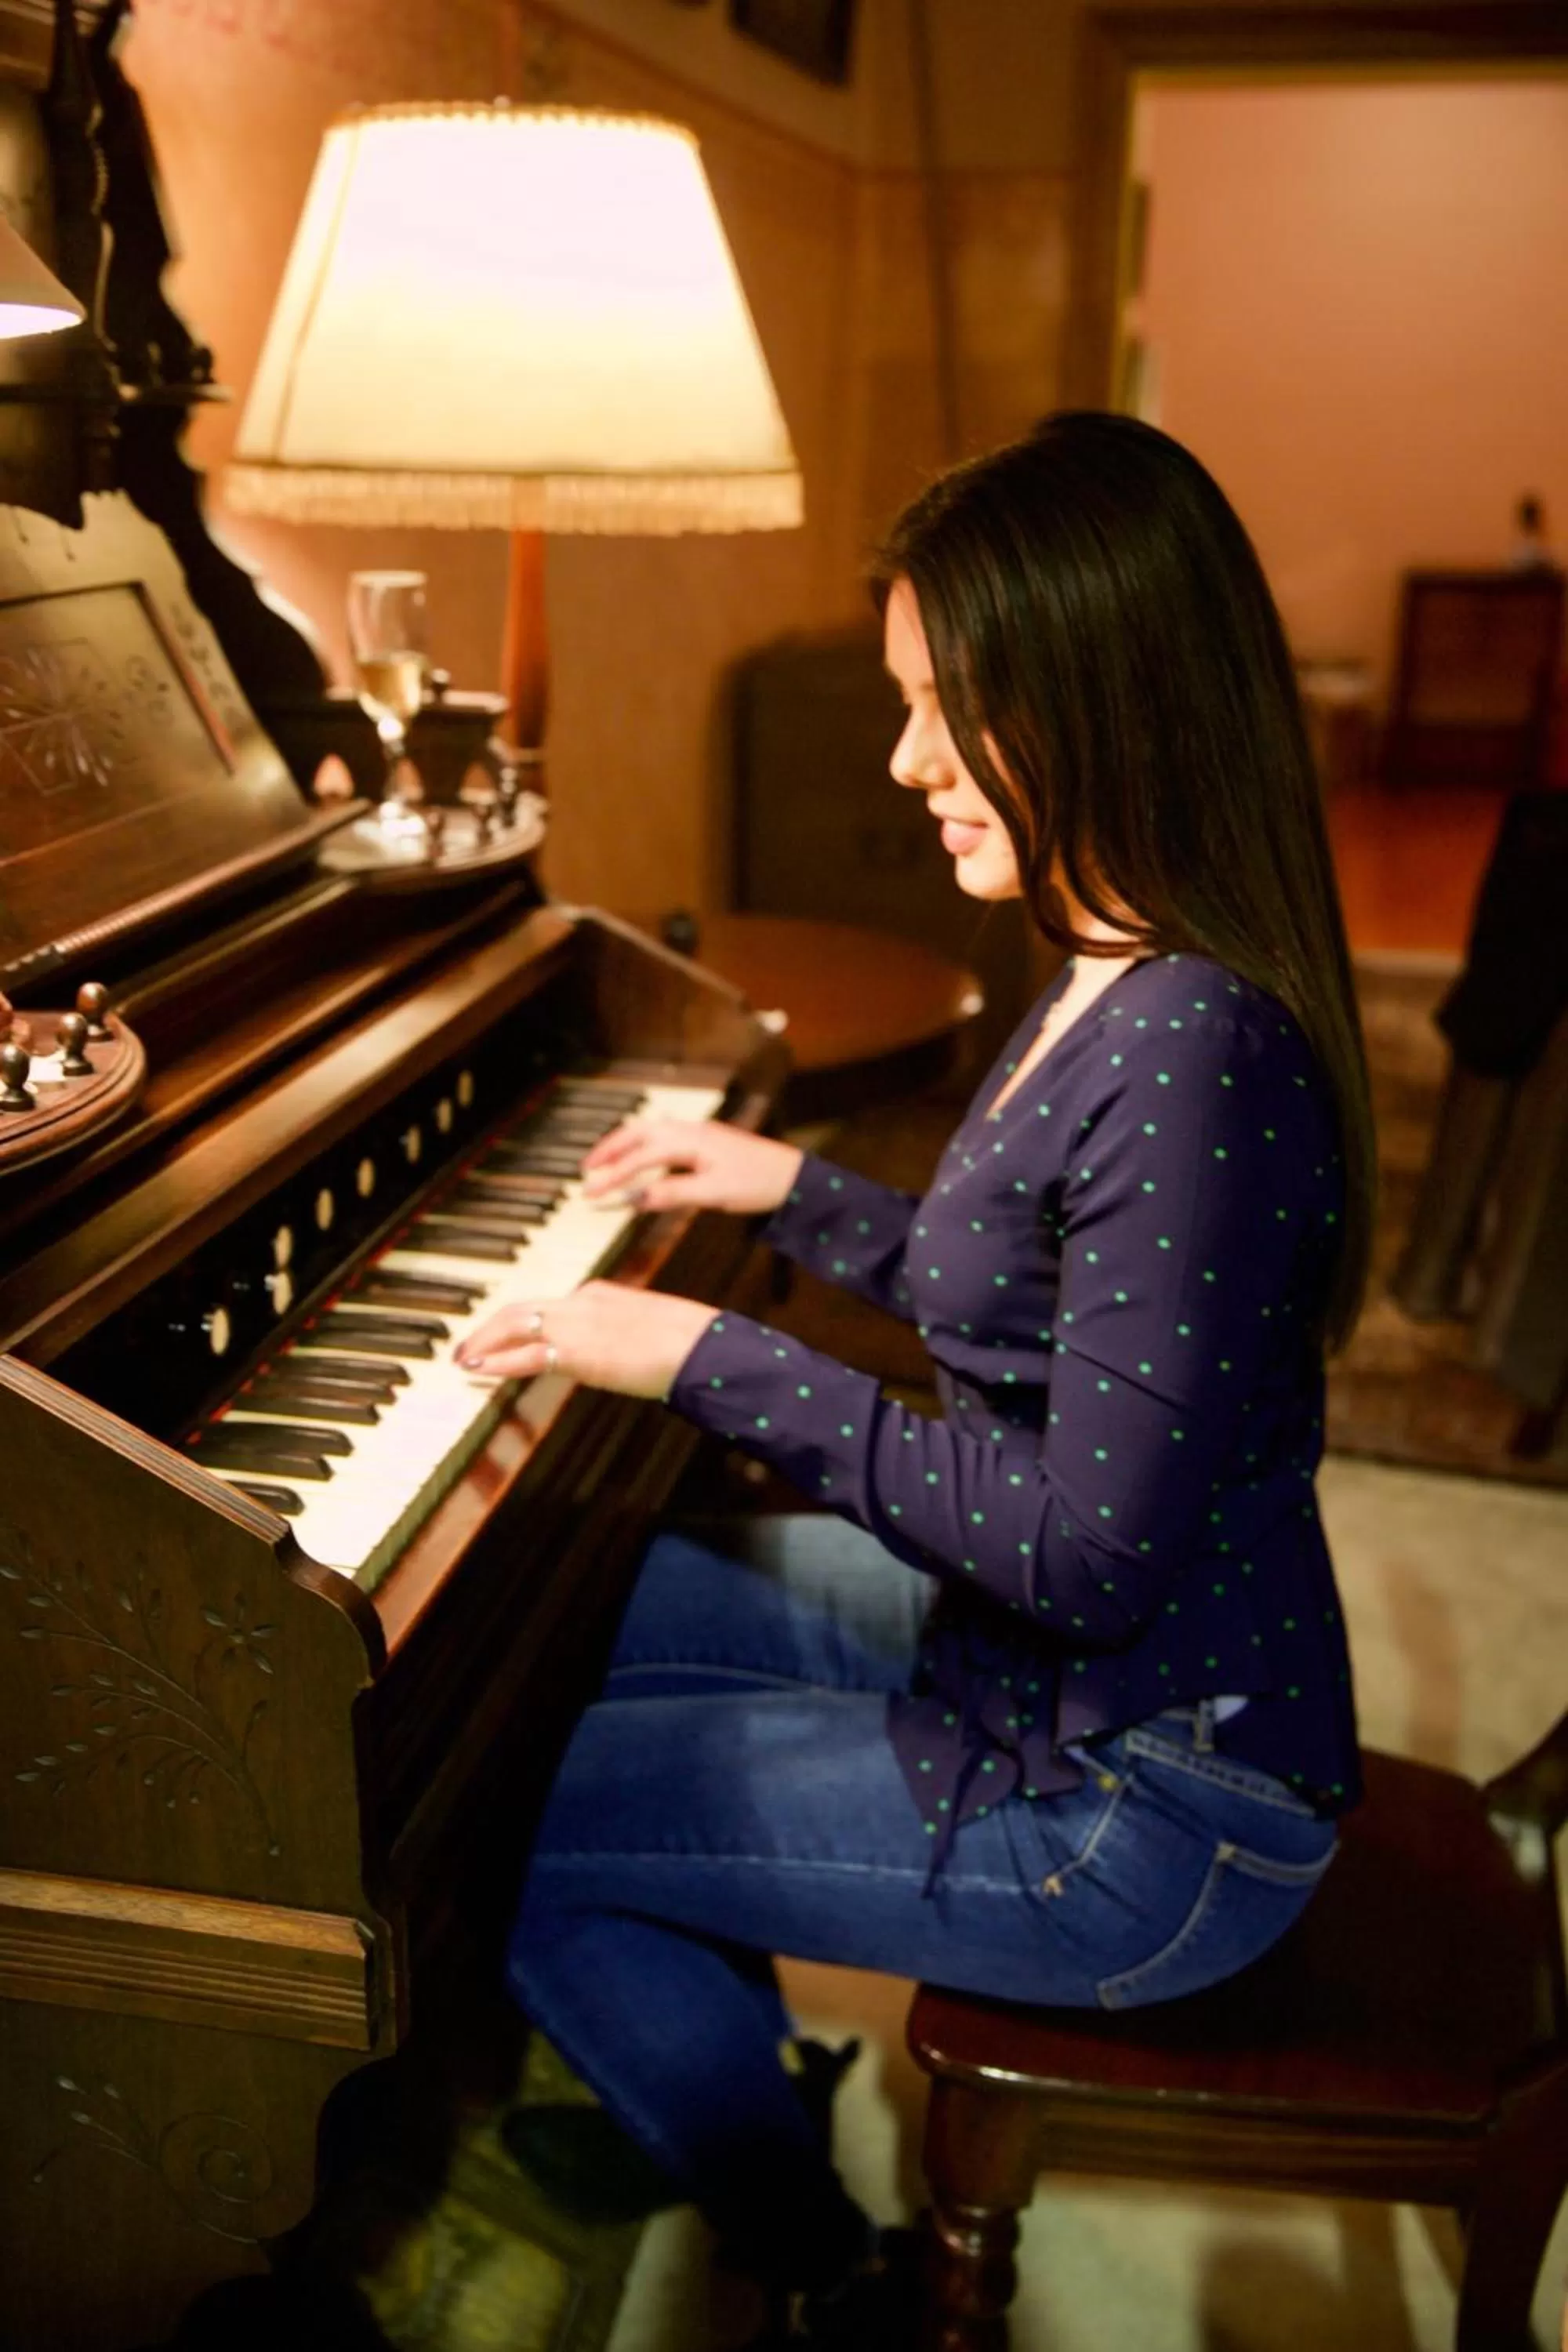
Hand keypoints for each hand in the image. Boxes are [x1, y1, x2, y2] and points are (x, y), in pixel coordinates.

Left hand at [454, 1281, 716, 1398]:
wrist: (700, 1348)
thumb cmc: (689, 1343)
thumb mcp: (651, 1332)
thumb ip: (626, 1337)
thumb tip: (621, 1355)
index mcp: (599, 1293)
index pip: (550, 1305)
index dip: (521, 1323)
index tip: (506, 1335)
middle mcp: (581, 1300)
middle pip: (521, 1309)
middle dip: (490, 1328)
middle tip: (468, 1346)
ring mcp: (576, 1323)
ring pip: (513, 1326)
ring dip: (483, 1343)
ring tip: (464, 1360)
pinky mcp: (575, 1351)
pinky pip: (524, 1356)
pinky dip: (497, 1361)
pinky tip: (478, 1371)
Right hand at [581, 1118, 801, 1216]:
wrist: (794, 1177)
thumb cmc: (758, 1183)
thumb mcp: (714, 1193)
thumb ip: (673, 1195)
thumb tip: (635, 1201)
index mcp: (690, 1140)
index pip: (640, 1157)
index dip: (613, 1176)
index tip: (590, 1194)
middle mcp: (690, 1130)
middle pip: (638, 1133)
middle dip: (609, 1149)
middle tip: (586, 1169)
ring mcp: (698, 1133)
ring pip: (650, 1132)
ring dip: (625, 1145)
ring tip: (606, 1163)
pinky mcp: (706, 1142)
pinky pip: (664, 1137)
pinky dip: (643, 1147)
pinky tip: (641, 1160)